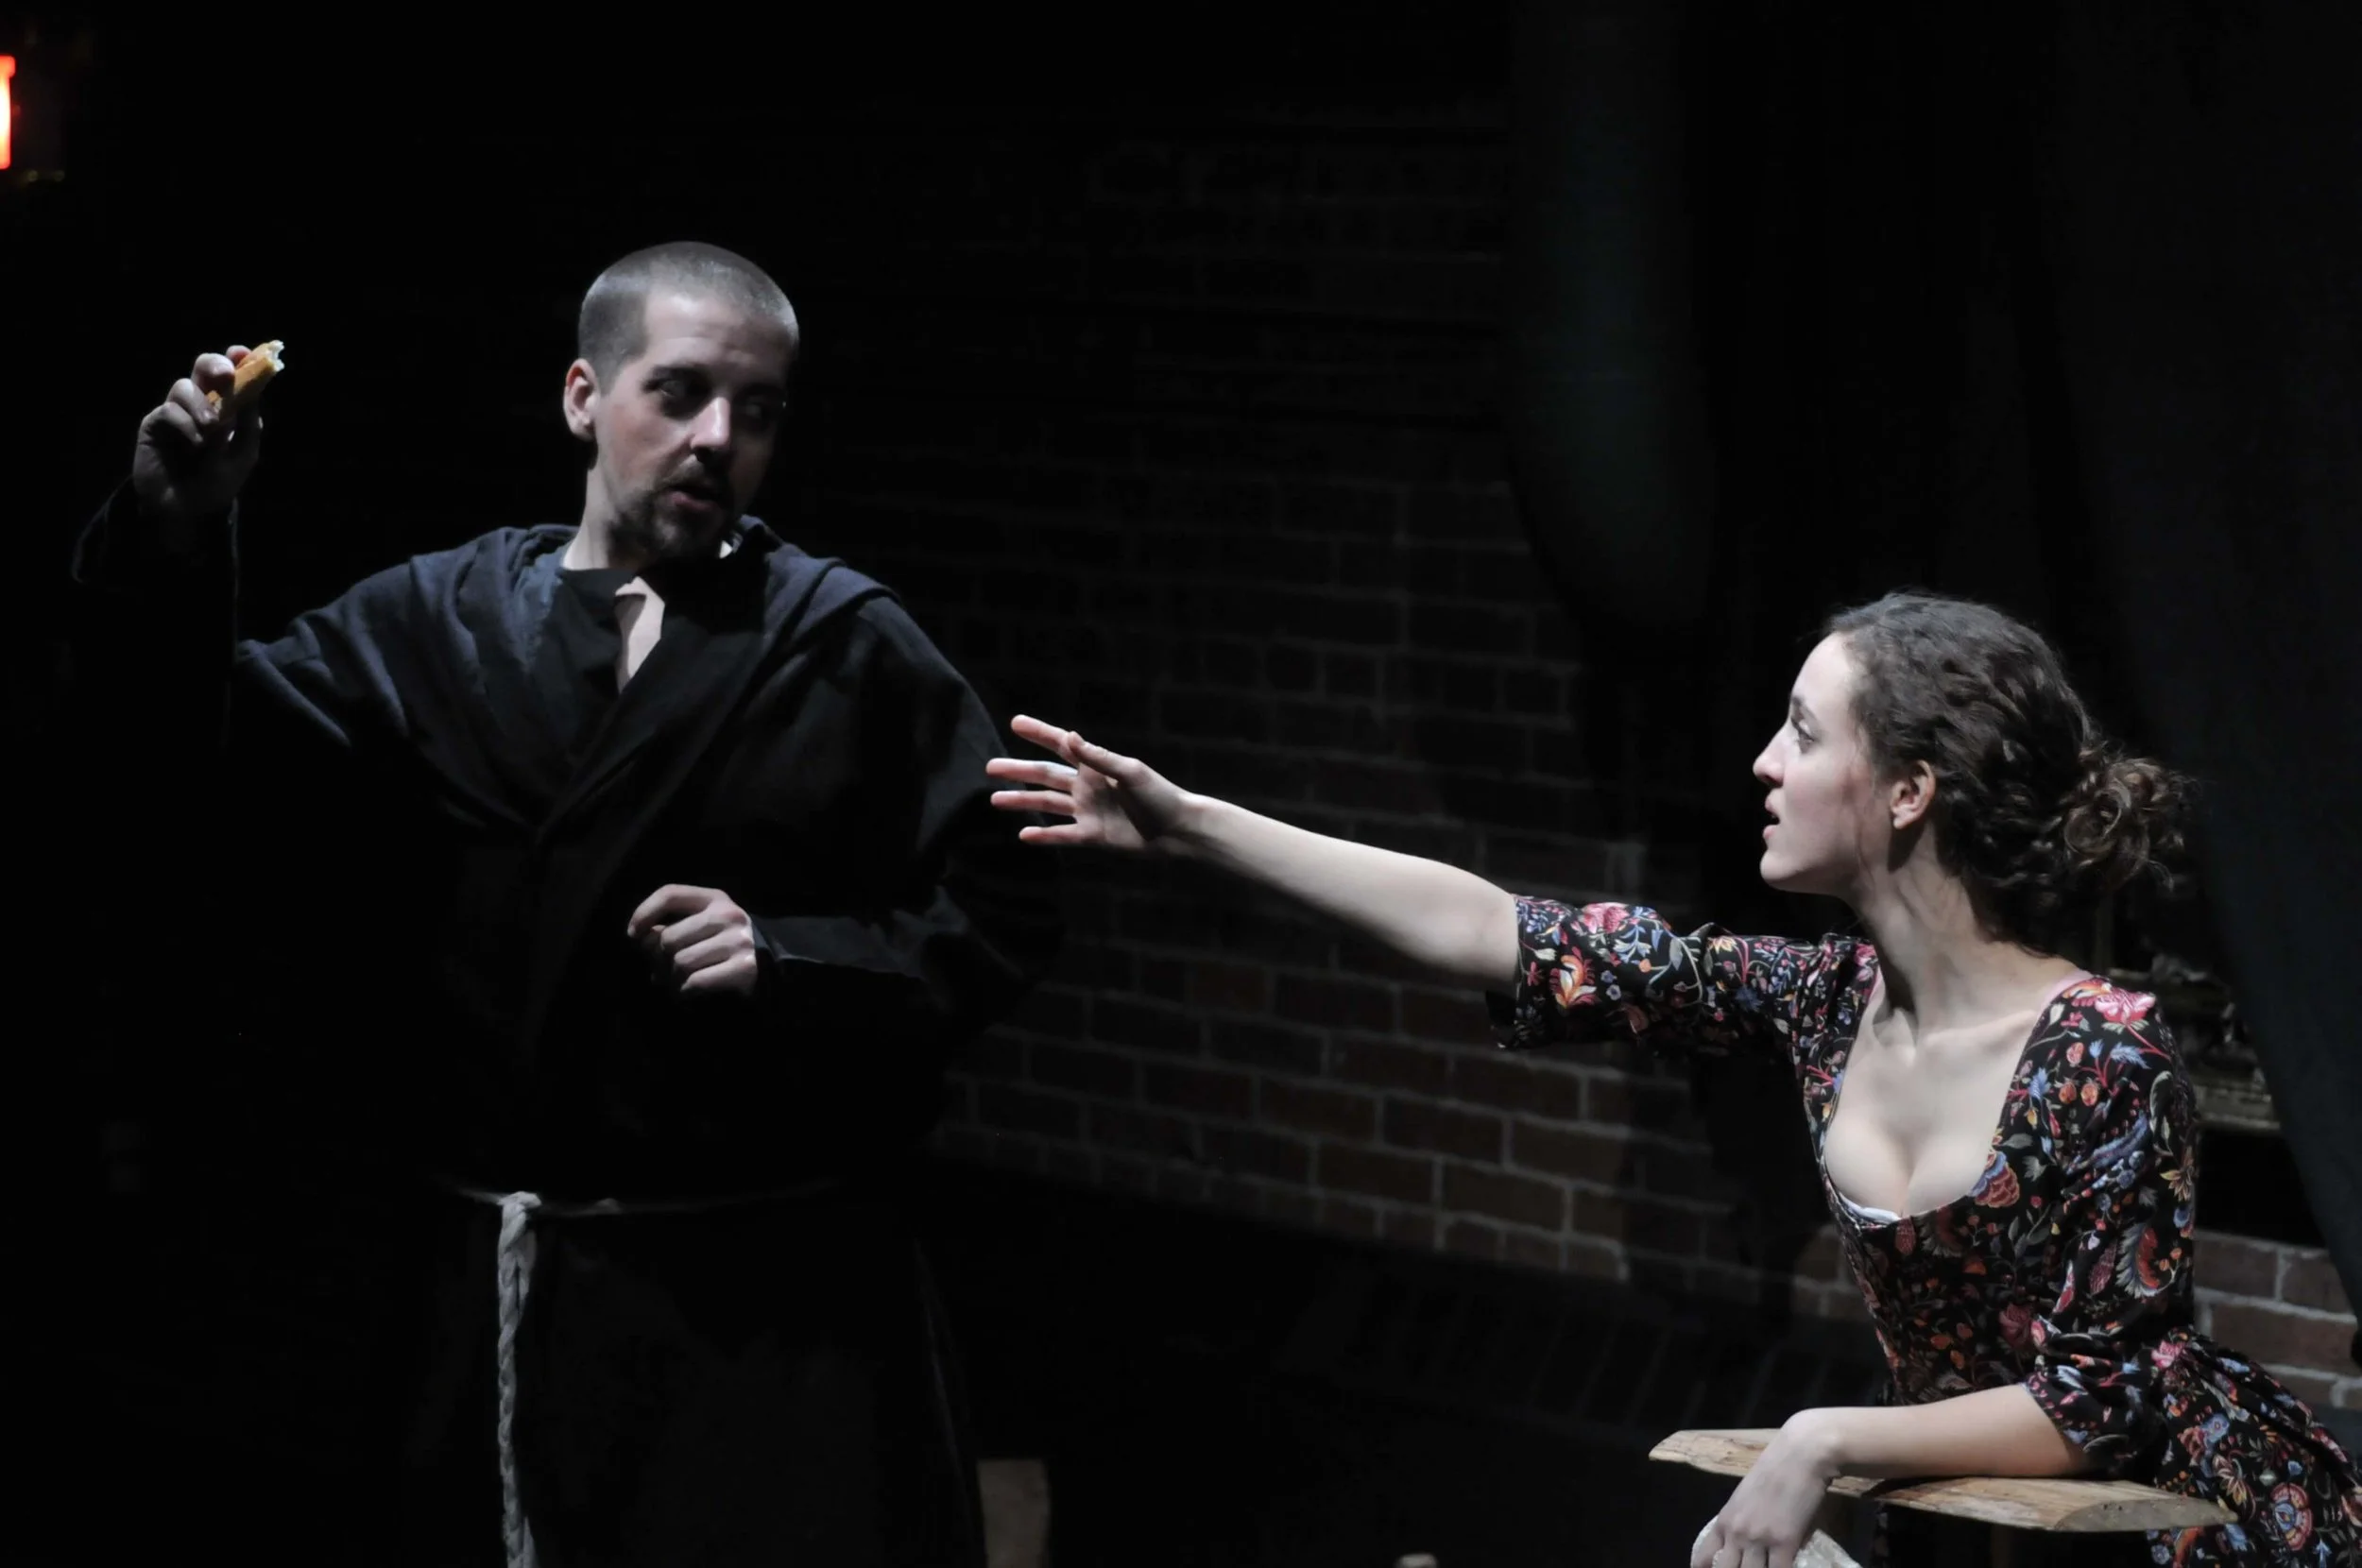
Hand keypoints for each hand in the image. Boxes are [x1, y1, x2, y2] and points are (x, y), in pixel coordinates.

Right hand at [131, 346, 266, 536]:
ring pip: (184, 387)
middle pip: (203, 368)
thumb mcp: (242, 457)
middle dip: (214, 366)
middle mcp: (201, 404)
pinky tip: (195, 444)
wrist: (184, 511)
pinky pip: (168, 411)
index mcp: (226, 408)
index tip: (242, 353)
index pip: (231, 376)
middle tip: (225, 376)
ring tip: (211, 431)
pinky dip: (185, 424)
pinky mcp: (154, 424)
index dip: (237, 360)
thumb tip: (251, 396)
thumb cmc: (215, 484)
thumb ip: (248, 427)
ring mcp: (176, 412)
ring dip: (201, 406)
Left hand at [627, 885, 759, 996]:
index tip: (633, 934)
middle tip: (660, 972)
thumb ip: (676, 925)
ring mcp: (738, 942)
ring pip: (681, 962)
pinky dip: (684, 992)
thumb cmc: (729, 943)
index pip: (671, 894)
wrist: (774, 964)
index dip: (644, 912)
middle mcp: (728, 916)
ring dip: (671, 980)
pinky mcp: (743, 968)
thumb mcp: (706, 923)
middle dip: (658, 960)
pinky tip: (686, 993)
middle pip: (670, 938)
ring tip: (674, 984)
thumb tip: (642, 939)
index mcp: (715, 899)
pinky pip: (696, 982)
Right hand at [986, 715, 1196, 851]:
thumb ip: (1098, 757)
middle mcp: (1087, 786)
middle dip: (1018, 771)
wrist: (1178, 831)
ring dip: (1022, 801)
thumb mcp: (1130, 772)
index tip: (1016, 722)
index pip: (1062, 745)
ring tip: (994, 800)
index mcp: (1096, 766)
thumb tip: (1070, 737)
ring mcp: (1088, 811)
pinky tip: (1023, 834)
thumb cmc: (1160, 795)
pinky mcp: (1093, 835)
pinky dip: (1044, 835)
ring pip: (1047, 804)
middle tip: (989, 767)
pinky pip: (1062, 835)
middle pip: (1045, 776)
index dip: (1039, 733)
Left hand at [1690, 1412, 1843, 1567]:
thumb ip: (1741, 1523)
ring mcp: (1759, 1539)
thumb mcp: (1744, 1497)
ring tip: (1766, 1567)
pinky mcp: (1785, 1543)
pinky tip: (1786, 1566)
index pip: (1704, 1557)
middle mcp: (1736, 1533)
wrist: (1799, 1456)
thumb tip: (1748, 1547)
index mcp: (1724, 1521)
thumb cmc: (1774, 1470)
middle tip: (1746, 1567)